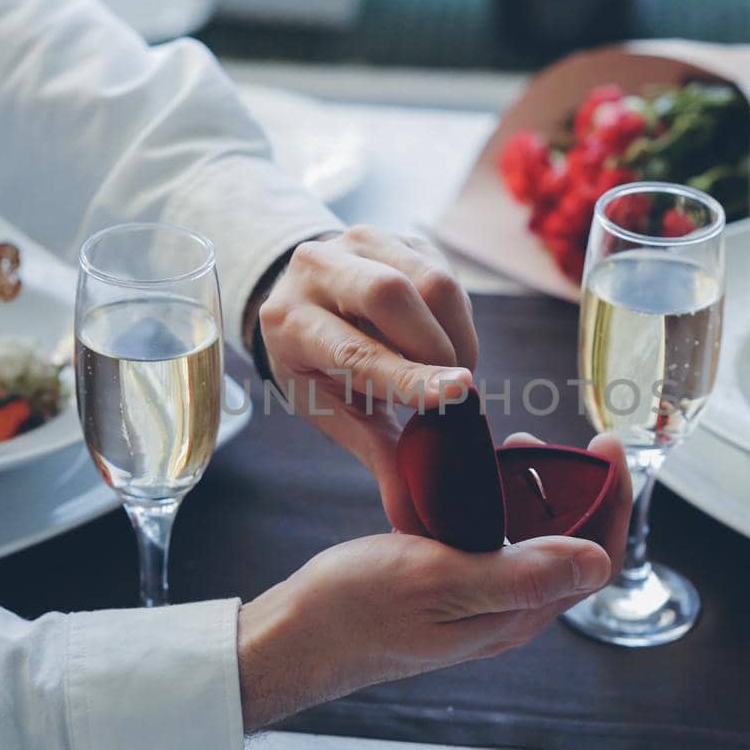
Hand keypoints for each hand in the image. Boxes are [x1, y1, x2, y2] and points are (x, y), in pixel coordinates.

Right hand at [236, 433, 629, 730]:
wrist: (297, 635)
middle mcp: (505, 610)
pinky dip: (494, 502)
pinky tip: (471, 475)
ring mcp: (477, 599)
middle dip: (575, 488)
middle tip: (551, 438)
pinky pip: (491, 540)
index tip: (607, 446)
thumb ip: (520, 574)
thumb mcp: (440, 579)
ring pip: (530, 540)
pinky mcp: (448, 584)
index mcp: (514, 614)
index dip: (611, 501)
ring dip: (534, 491)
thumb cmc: (358, 609)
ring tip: (513, 446)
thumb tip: (597, 561)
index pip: (595, 559)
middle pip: (570, 546)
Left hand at [258, 226, 477, 532]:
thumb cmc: (319, 365)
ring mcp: (357, 242)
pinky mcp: (396, 234)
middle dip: (437, 349)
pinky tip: (446, 342)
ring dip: (456, 333)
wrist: (305, 297)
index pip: (356, 350)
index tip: (460, 394)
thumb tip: (410, 515)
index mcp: (288, 322)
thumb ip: (377, 453)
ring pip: (429, 278)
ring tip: (452, 370)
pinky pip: (445, 270)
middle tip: (456, 393)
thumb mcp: (332, 409)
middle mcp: (316, 270)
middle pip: (392, 295)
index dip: (411, 375)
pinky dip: (459, 316)